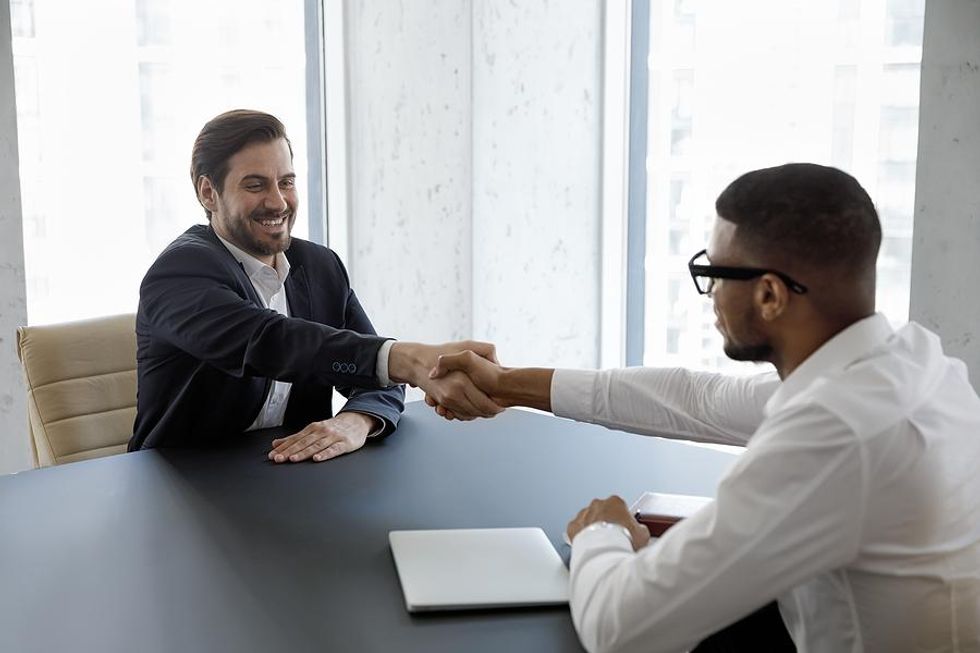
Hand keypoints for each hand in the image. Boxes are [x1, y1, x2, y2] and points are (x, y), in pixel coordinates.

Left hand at [267, 412, 378, 462]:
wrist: (357, 421)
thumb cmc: (334, 428)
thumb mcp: (314, 430)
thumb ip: (295, 438)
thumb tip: (276, 444)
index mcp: (313, 428)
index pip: (295, 439)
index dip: (283, 447)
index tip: (273, 454)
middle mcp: (321, 431)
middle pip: (303, 442)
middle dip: (290, 451)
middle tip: (278, 458)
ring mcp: (333, 437)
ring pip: (316, 446)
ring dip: (303, 453)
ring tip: (293, 459)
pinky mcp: (344, 443)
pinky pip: (334, 450)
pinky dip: (325, 454)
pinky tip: (317, 459)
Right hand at [389, 341, 503, 419]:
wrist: (418, 361)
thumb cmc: (443, 352)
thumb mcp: (467, 345)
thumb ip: (485, 350)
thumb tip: (497, 362)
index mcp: (463, 382)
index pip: (486, 405)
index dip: (496, 407)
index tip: (502, 406)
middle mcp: (454, 393)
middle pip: (478, 413)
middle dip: (489, 412)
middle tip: (496, 409)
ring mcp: (446, 399)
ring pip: (468, 415)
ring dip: (477, 414)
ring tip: (486, 409)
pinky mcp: (441, 402)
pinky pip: (457, 414)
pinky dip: (465, 413)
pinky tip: (471, 406)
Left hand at [566, 495, 650, 551]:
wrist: (605, 552)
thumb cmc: (623, 541)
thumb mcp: (643, 534)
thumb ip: (640, 528)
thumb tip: (640, 531)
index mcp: (615, 502)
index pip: (620, 507)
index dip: (623, 520)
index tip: (625, 530)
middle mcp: (597, 504)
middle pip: (603, 512)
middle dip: (607, 523)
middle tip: (613, 539)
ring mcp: (583, 514)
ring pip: (588, 519)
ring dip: (594, 529)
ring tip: (601, 545)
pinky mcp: (573, 526)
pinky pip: (577, 530)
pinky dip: (581, 536)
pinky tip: (589, 545)